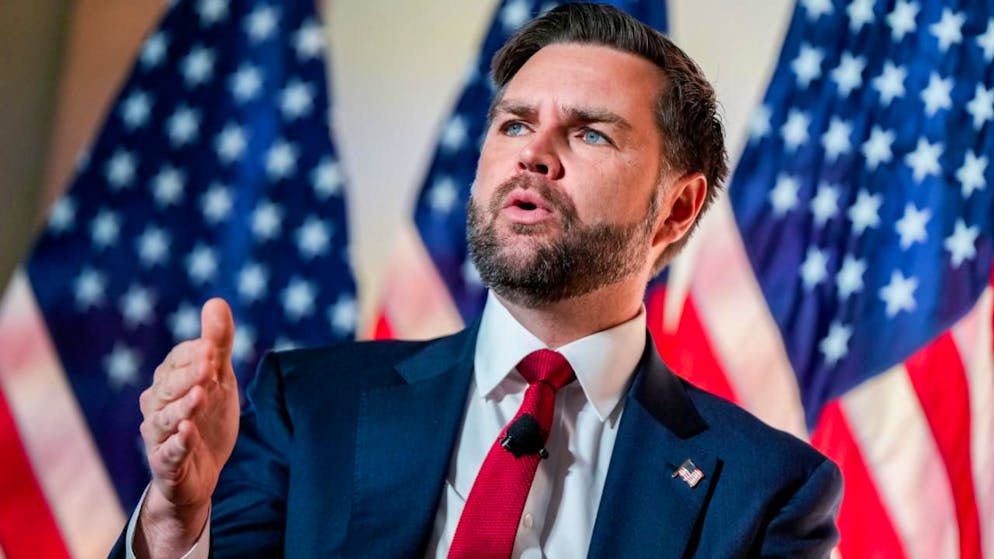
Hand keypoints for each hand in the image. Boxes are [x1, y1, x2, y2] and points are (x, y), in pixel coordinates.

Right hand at [135, 298, 240, 555]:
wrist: (203, 471)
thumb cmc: (207, 417)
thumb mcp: (219, 379)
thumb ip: (218, 343)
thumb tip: (216, 301)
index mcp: (167, 381)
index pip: (176, 361)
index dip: (195, 355)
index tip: (214, 348)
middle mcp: (156, 406)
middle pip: (168, 387)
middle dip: (188, 376)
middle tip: (210, 366)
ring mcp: (158, 436)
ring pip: (165, 419)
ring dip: (182, 407)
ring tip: (200, 396)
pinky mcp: (166, 464)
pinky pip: (168, 454)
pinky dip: (177, 444)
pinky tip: (187, 432)